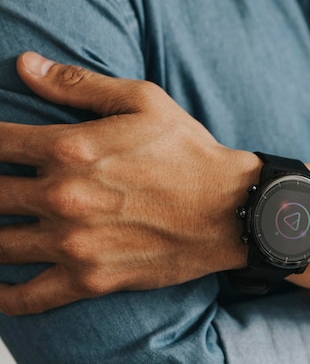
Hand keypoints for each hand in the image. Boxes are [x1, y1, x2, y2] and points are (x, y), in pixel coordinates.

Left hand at [0, 52, 258, 314]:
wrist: (233, 210)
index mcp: (69, 148)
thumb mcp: (144, 102)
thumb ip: (79, 84)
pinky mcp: (92, 280)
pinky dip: (4, 297)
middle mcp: (63, 197)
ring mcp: (75, 244)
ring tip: (0, 229)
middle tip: (0, 194)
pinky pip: (28, 298)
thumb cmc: (190, 153)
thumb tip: (23, 65)